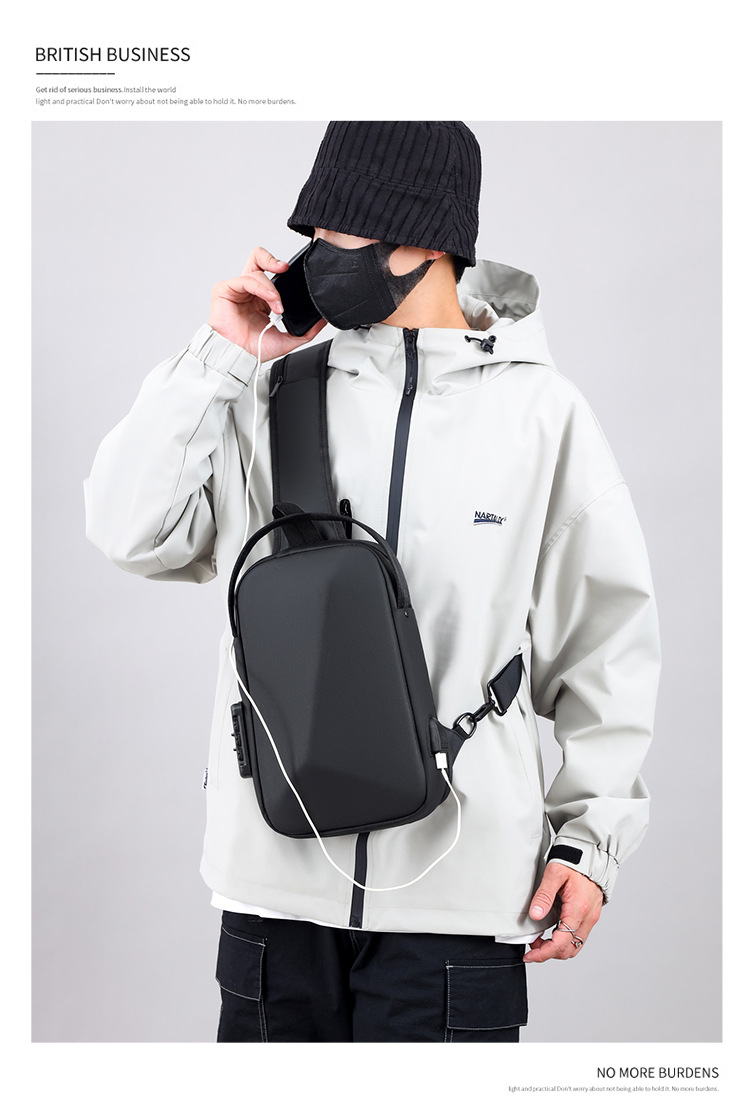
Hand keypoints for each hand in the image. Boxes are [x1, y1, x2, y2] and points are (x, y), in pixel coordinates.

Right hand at [208, 245, 326, 361]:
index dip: (280, 268)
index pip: (270, 271)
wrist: (239, 357)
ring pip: (256, 271)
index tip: (294, 274)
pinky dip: (261, 288)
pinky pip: (245, 280)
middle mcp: (249, 289)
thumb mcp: (287, 339)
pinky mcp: (225, 289)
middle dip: (273, 259)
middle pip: (258, 258)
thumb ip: (305, 331)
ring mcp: (237, 288)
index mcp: (261, 297)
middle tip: (285, 269)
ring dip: (272, 289)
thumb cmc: (254, 349)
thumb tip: (322, 321)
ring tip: (278, 307)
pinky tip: (270, 301)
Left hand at [523, 862, 602, 962]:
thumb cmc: (573, 862)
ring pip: (575, 946)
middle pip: (569, 950)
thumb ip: (544, 896)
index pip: (561, 944)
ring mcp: (591, 918)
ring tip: (540, 940)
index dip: (543, 953)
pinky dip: (565, 940)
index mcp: (578, 910)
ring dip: (557, 948)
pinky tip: (552, 932)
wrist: (591, 855)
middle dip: (548, 953)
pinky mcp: (591, 916)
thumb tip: (535, 915)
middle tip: (532, 945)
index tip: (529, 955)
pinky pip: (579, 937)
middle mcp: (588, 918)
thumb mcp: (553, 874)